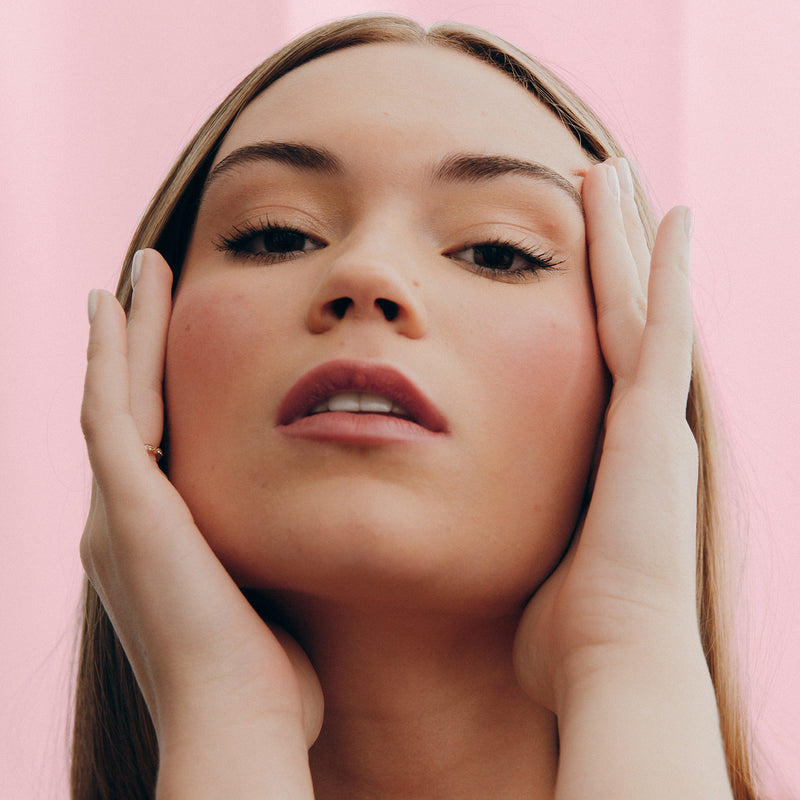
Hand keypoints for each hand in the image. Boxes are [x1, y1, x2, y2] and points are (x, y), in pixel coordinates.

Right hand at [80, 249, 320, 796]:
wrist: (242, 723)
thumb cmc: (268, 676)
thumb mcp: (265, 598)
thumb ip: (270, 560)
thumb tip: (307, 543)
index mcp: (156, 540)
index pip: (155, 440)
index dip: (158, 387)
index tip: (172, 340)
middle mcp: (122, 519)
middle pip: (127, 406)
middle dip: (135, 346)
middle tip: (140, 289)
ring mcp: (117, 511)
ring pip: (113, 395)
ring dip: (123, 333)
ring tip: (135, 277)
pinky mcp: (127, 504)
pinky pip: (110, 407)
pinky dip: (109, 353)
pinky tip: (116, 305)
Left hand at [513, 158, 699, 709]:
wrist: (612, 671)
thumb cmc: (568, 637)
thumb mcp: (534, 565)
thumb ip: (514, 538)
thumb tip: (476, 539)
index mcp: (613, 457)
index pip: (598, 358)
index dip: (594, 305)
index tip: (580, 262)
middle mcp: (646, 428)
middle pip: (626, 316)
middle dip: (615, 252)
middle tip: (606, 193)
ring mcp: (658, 420)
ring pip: (645, 304)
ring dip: (634, 240)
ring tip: (623, 177)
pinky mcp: (658, 420)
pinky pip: (667, 325)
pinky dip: (673, 270)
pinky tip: (671, 216)